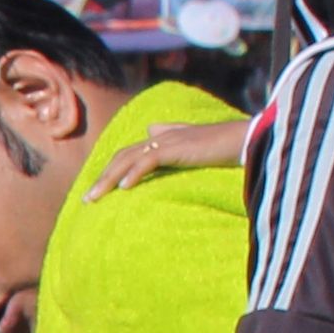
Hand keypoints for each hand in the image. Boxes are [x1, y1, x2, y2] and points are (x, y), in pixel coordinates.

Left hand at [79, 111, 248, 201]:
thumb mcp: (191, 145)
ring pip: (130, 158)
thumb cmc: (223, 147)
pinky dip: (135, 173)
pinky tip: (125, 188)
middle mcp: (162, 137)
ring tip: (96, 198)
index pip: (128, 153)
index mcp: (163, 138)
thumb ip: (171, 138)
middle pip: (123, 156)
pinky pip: (150, 159)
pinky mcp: (179, 146)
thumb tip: (151, 132)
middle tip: (87, 200)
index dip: (111, 170)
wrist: (246, 139)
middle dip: (103, 177)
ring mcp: (169, 140)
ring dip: (110, 179)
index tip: (98, 190)